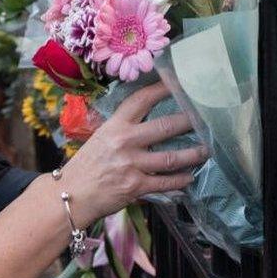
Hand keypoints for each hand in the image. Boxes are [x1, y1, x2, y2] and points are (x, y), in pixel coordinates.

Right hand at [56, 82, 207, 226]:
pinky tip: (189, 176)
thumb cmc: (86, 166)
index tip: (179, 82)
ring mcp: (131, 165)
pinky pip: (166, 182)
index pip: (141, 100)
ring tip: (205, 150)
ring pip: (171, 157)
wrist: (70, 195)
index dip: (162, 88)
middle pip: (164, 126)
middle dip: (188, 121)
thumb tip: (148, 121)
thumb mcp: (100, 139)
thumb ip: (123, 130)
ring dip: (192, 154)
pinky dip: (181, 179)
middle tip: (205, 118)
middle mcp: (124, 142)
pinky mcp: (136, 186)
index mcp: (114, 126)